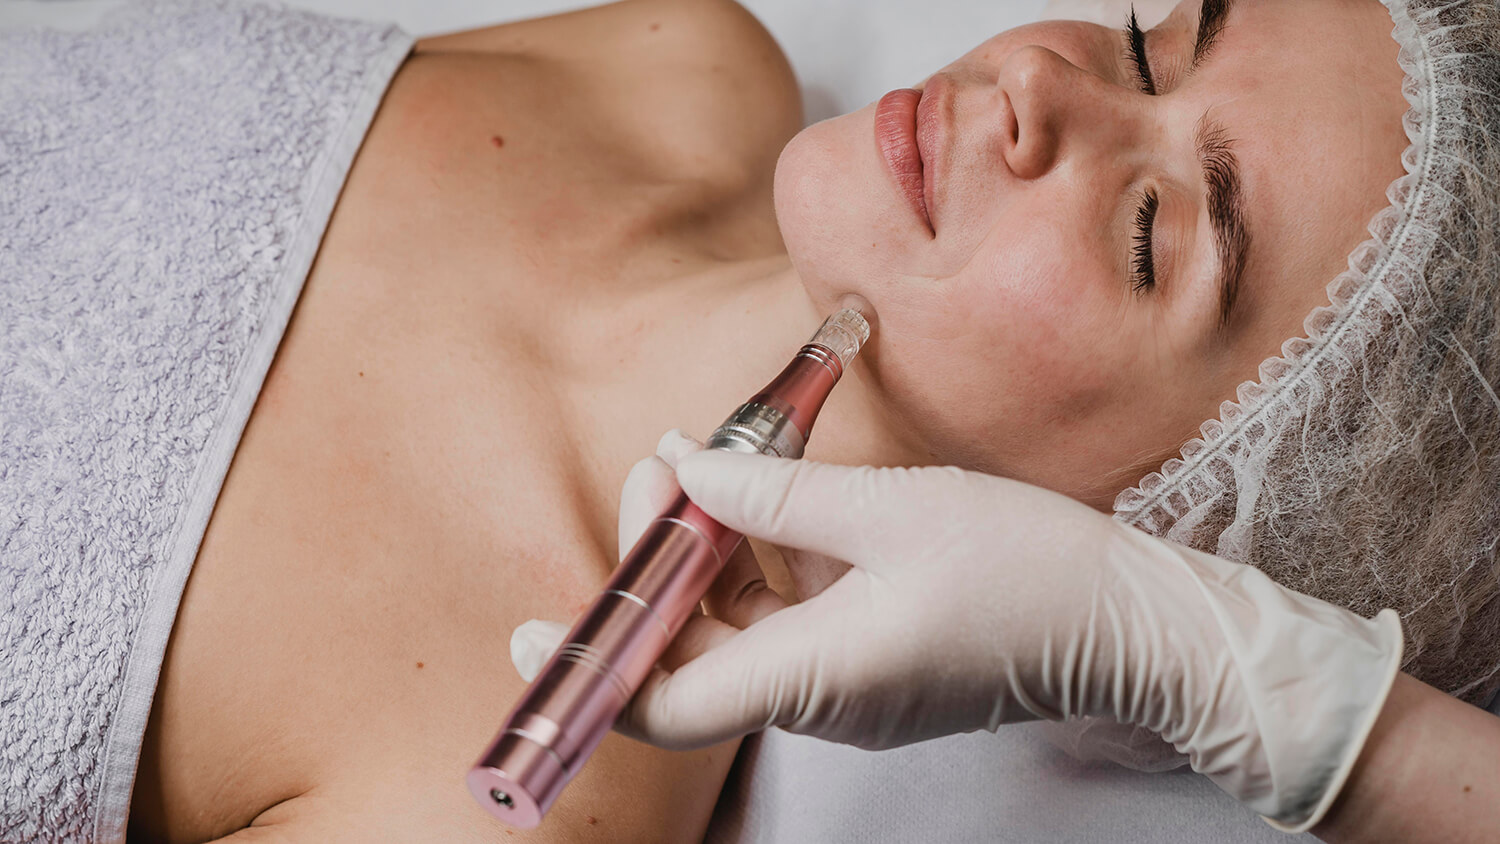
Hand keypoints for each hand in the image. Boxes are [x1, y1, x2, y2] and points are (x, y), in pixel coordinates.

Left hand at [513, 431, 1402, 831]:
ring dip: (715, 550)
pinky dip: (767, 559)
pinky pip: (789, 616)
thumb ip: (777, 499)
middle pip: (694, 650)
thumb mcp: (894, 511)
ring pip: (739, 628)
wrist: (1132, 624)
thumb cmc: (1026, 570)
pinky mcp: (872, 659)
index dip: (592, 671)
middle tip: (665, 466)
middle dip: (662, 561)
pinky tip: (775, 494)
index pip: (665, 705)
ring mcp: (845, 684)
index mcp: (815, 677)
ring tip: (715, 462)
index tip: (533, 632)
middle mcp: (818, 697)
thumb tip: (688, 472)